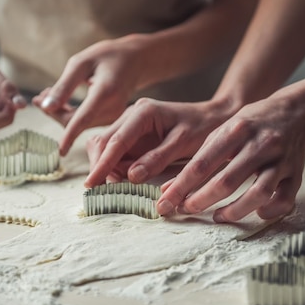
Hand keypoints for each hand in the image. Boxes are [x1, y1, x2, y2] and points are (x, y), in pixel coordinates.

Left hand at [33, 35, 150, 154]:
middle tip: (37, 97)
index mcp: (106, 91)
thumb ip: (63, 86)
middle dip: (54, 113)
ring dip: (60, 113)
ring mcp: (114, 116)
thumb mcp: (81, 63)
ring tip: (48, 93)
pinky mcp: (111, 119)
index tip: (60, 151)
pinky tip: (61, 100)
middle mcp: (112, 108)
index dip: (70, 135)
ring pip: (80, 124)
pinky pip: (86, 122)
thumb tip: (45, 107)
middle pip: (77, 122)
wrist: (135, 60)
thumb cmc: (106, 56)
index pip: (84, 118)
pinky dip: (70, 114)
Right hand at [85, 98, 229, 187]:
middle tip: (105, 192)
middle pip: (102, 142)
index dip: (102, 164)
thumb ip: (157, 159)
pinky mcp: (132, 135)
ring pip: (104, 147)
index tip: (91, 184)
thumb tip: (131, 176)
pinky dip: (114, 167)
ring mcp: (129, 124)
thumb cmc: (202, 128)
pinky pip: (115, 152)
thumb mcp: (183, 143)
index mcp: (143, 112)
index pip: (115, 141)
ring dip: (105, 168)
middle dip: (100, 167)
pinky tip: (124, 180)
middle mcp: (131, 115)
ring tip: (118, 187)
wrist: (214, 118)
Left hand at [156, 94, 304, 221]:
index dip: (183, 185)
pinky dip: (270, 210)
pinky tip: (257, 213)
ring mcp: (281, 159)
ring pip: (259, 193)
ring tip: (218, 216)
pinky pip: (285, 198)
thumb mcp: (223, 130)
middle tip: (186, 210)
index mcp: (236, 130)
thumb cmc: (251, 123)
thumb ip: (199, 157)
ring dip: (235, 210)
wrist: (297, 111)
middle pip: (227, 181)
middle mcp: (260, 144)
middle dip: (202, 200)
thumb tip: (170, 187)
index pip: (203, 163)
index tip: (167, 201)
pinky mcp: (296, 172)